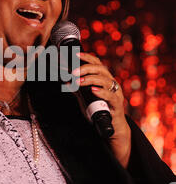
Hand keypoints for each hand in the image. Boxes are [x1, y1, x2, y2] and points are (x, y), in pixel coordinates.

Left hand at [73, 52, 130, 168]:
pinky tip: (93, 91)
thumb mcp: (85, 98)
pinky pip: (110, 96)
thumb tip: (65, 80)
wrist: (112, 128)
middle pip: (101, 69)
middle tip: (73, 73)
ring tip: (78, 82)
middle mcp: (112, 84)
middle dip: (86, 69)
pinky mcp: (117, 105)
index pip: (97, 64)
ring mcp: (116, 93)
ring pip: (106, 81)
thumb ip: (77, 89)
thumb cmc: (100, 110)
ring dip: (90, 79)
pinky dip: (101, 92)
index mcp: (105, 79)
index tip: (76, 55)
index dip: (87, 58)